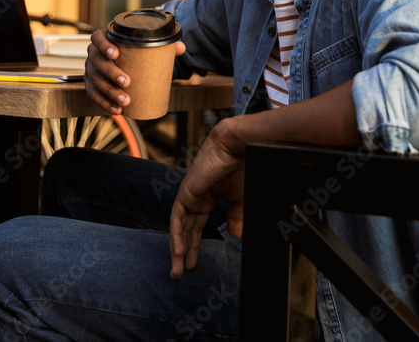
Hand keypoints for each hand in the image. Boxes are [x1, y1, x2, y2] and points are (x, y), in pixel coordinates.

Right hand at [84, 28, 184, 114]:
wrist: (126, 63)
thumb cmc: (134, 53)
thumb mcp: (147, 47)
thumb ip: (164, 45)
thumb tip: (181, 48)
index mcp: (104, 40)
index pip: (98, 38)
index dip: (104, 45)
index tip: (116, 53)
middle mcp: (94, 54)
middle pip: (97, 62)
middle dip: (111, 73)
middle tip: (127, 82)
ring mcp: (90, 70)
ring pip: (95, 80)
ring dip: (109, 92)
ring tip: (125, 101)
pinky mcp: (91, 85)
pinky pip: (94, 95)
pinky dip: (105, 103)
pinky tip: (117, 110)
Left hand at [169, 119, 245, 278]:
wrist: (238, 146)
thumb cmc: (241, 166)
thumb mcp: (240, 197)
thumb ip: (235, 215)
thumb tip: (234, 233)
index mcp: (207, 197)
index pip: (196, 225)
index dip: (193, 244)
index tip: (193, 262)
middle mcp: (194, 197)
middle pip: (185, 229)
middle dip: (183, 251)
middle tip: (180, 272)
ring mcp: (188, 194)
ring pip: (179, 226)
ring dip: (177, 248)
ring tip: (177, 269)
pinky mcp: (186, 192)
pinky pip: (178, 218)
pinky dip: (176, 235)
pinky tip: (177, 251)